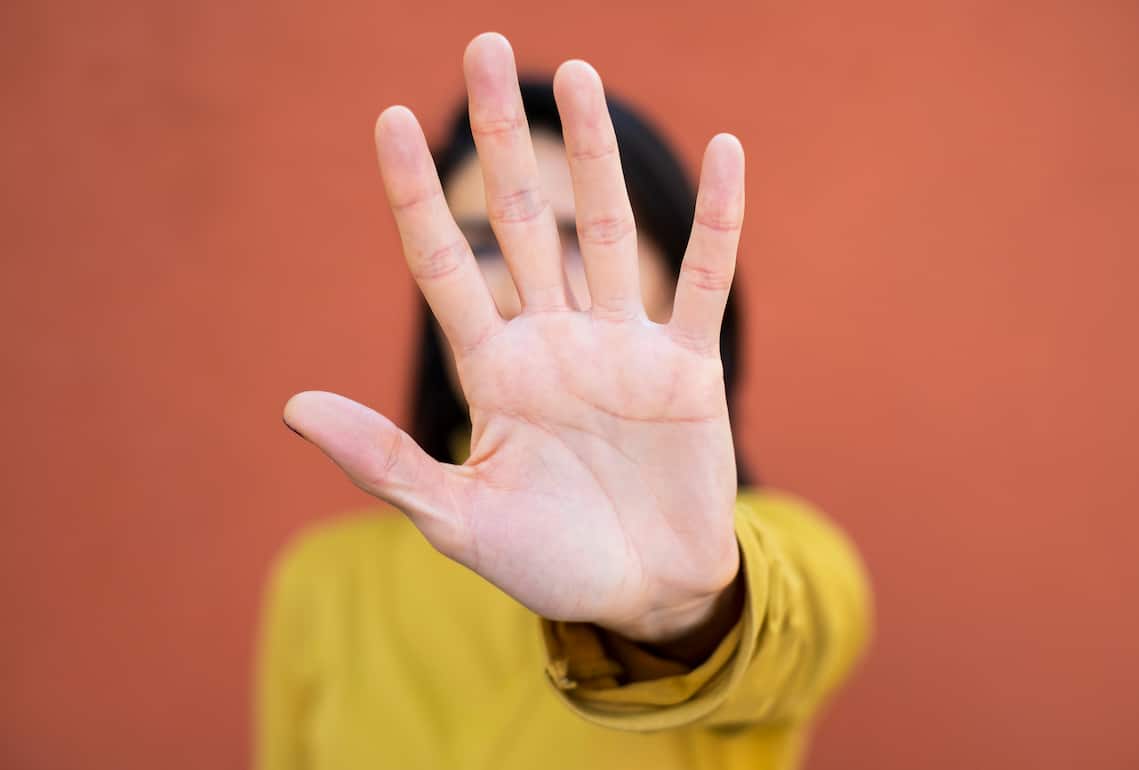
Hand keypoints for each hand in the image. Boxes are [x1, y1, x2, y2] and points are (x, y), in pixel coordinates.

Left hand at [284, 33, 745, 642]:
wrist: (641, 594)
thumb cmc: (546, 562)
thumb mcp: (456, 521)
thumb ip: (385, 460)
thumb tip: (291, 404)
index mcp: (492, 373)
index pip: (443, 264)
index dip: (414, 194)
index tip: (383, 119)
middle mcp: (553, 342)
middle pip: (524, 220)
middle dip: (502, 139)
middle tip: (484, 51)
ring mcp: (621, 348)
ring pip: (605, 231)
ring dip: (593, 154)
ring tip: (577, 74)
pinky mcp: (686, 367)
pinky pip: (703, 281)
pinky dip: (719, 221)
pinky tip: (727, 151)